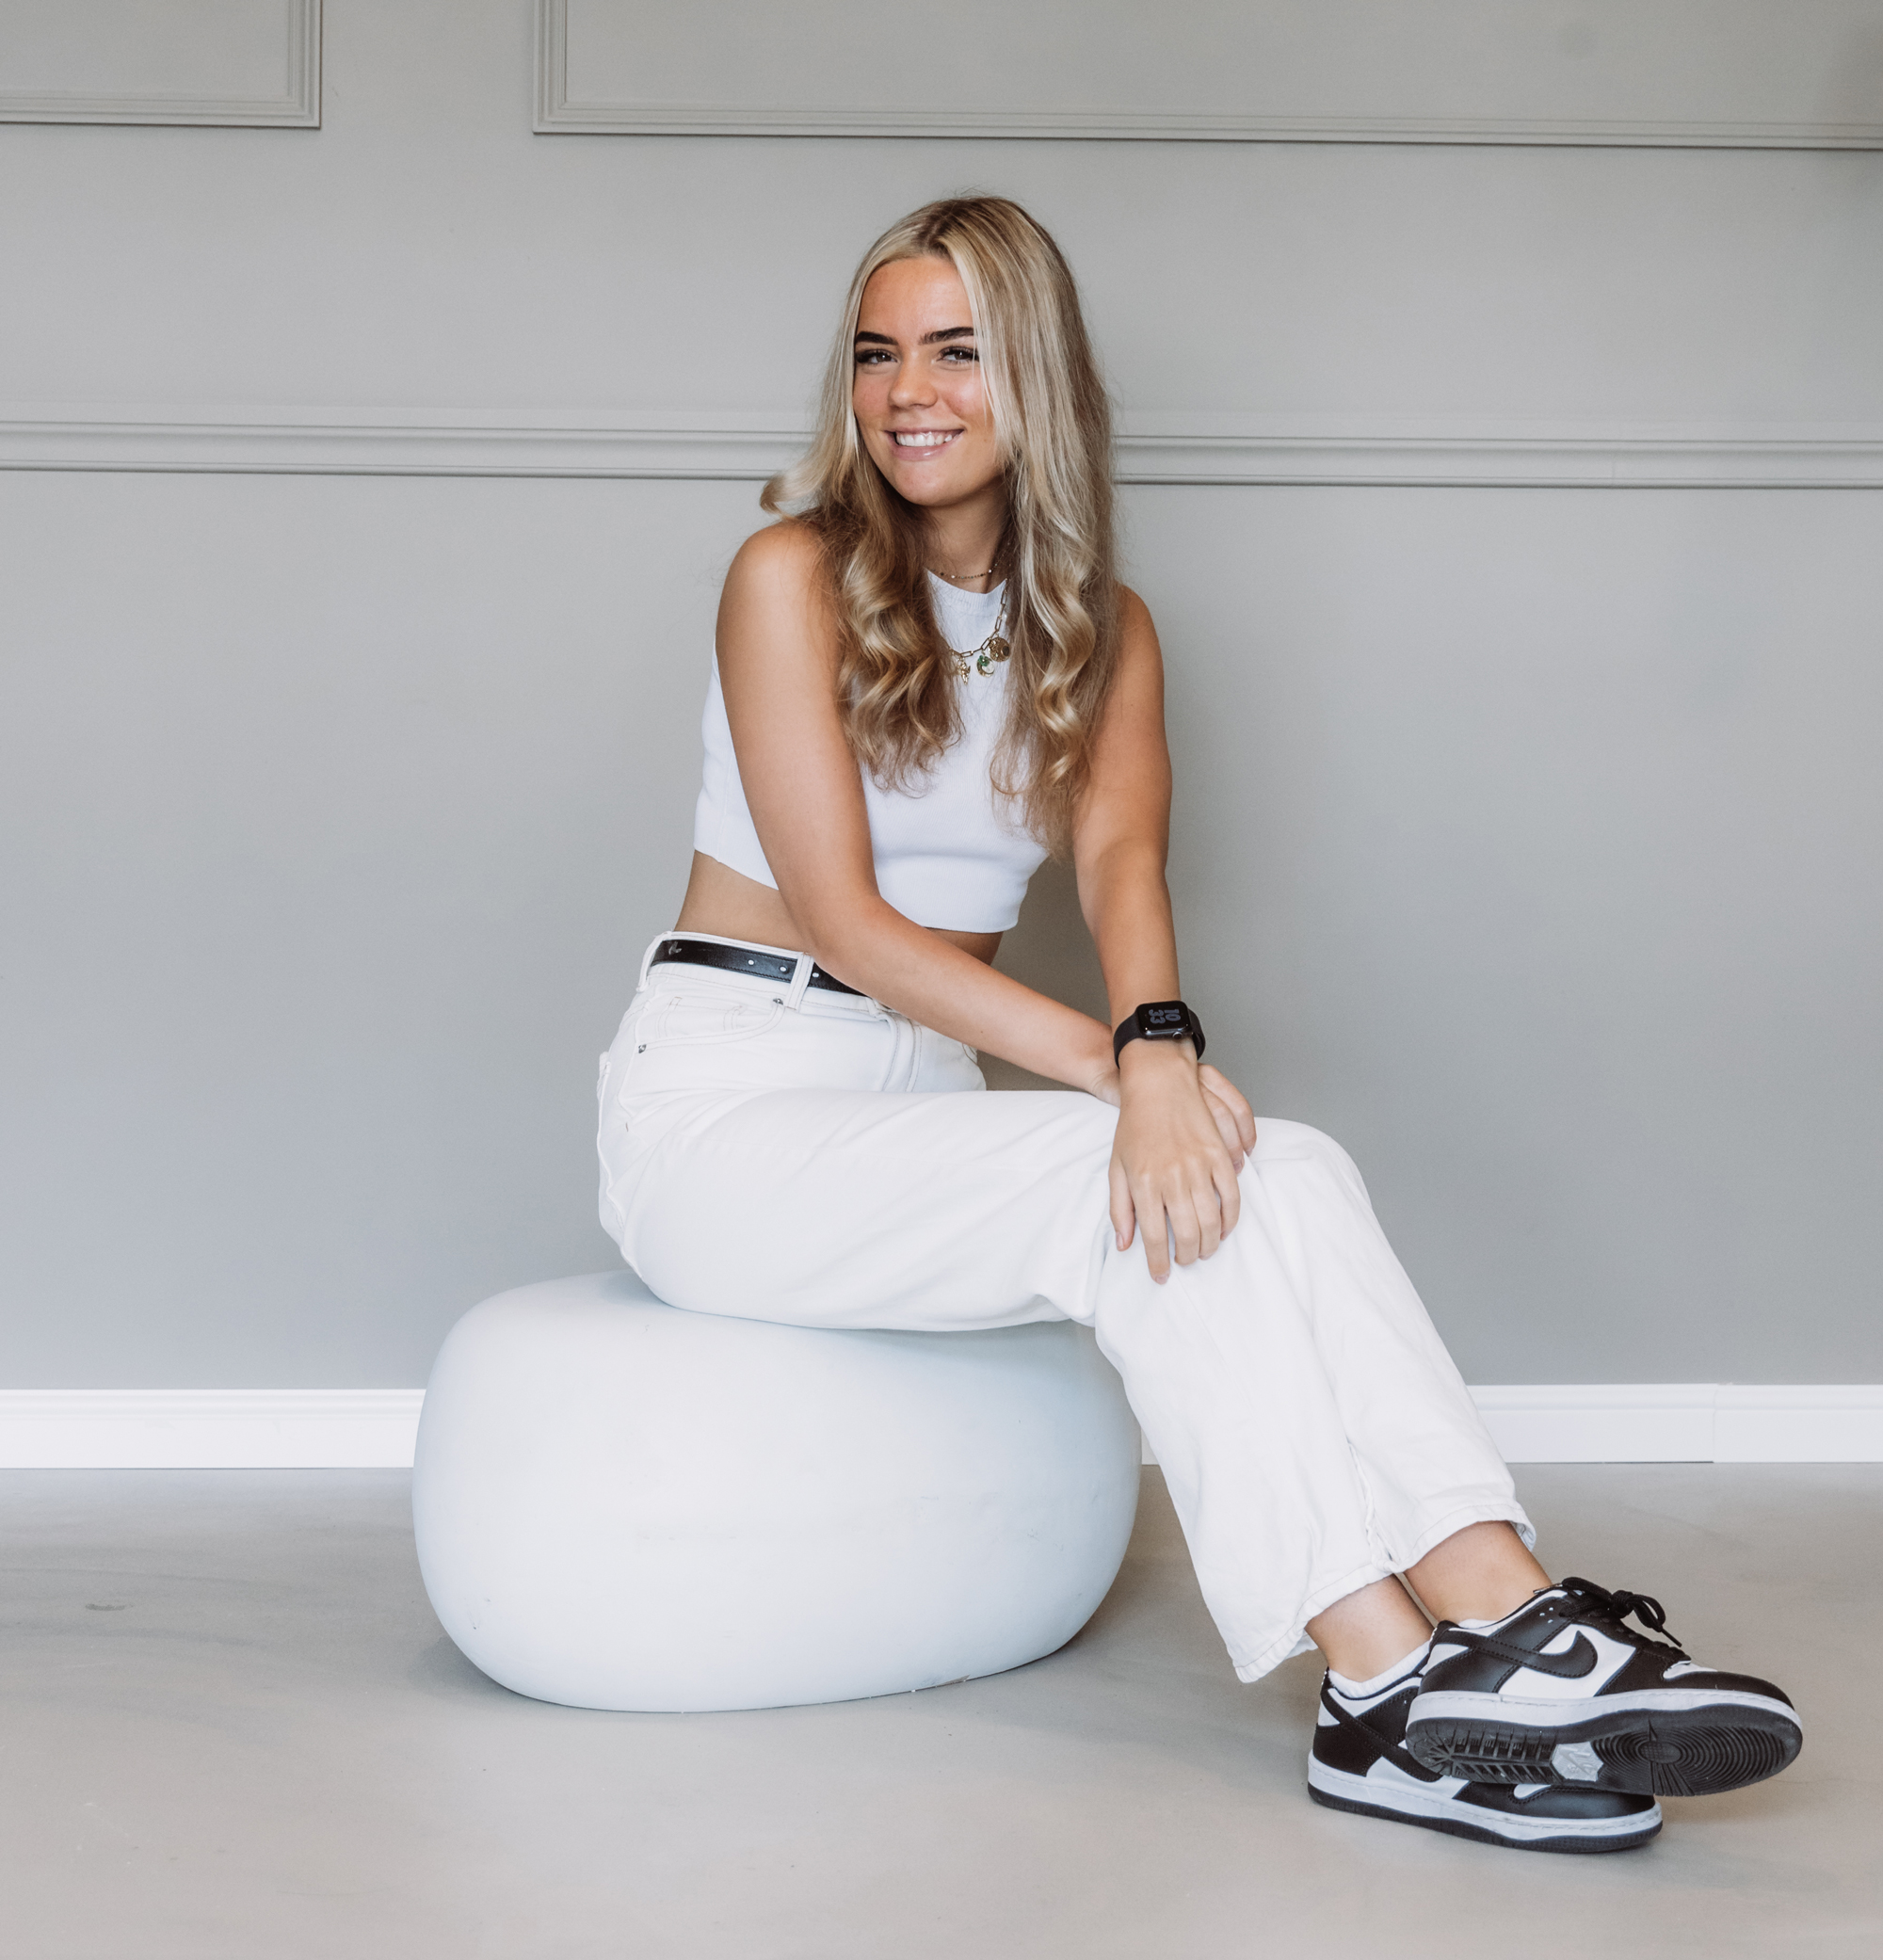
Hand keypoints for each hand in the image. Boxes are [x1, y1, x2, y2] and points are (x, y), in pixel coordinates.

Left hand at [1098, 1045, 1257, 1282]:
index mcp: (1143, 1182)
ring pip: (1211, 1221)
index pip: (1153, 1236)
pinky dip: (1230, 1219)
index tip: (1161, 1275)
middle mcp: (1172, 1177)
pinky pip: (1232, 1197)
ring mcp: (1199, 1166)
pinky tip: (1222, 1229)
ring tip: (1202, 1251)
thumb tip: (1126, 1245)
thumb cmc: (1134, 1126)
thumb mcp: (1117, 1167)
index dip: (1158, 1262)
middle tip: (1184, 1262)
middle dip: (1186, 1257)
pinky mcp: (1220, 1155)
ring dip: (1208, 1244)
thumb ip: (1120, 1208)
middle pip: (1186, 1234)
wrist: (1158, 1084)